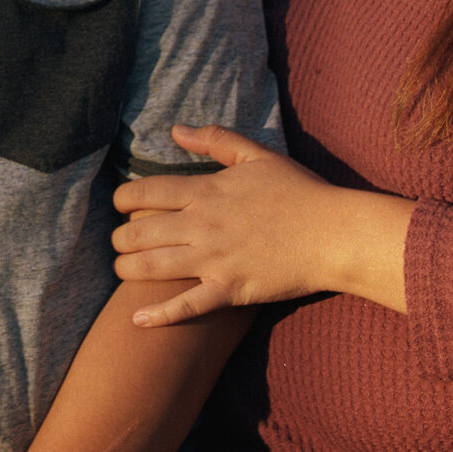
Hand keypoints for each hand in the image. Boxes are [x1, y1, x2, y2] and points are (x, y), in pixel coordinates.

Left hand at [112, 126, 413, 321]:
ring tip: (121, 269)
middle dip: (120, 238)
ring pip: (153, 267)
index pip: (146, 192)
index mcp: (206, 191)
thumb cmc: (299, 191)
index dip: (123, 199)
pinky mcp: (230, 290)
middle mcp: (202, 225)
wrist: (334, 233)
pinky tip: (136, 321)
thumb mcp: (256, 154)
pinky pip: (187, 306)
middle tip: (118, 241)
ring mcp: (214, 260)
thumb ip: (214, 139)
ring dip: (128, 269)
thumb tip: (175, 130)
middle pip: (140, 232)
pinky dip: (159, 315)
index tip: (119, 204)